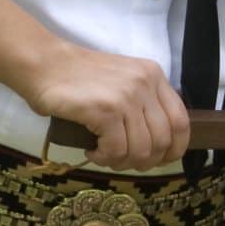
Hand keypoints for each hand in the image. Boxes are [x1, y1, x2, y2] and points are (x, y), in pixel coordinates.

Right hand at [24, 45, 190, 170]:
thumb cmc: (77, 78)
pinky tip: (92, 151)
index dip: (174, 149)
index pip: (181, 121)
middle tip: (121, 160)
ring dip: (122, 162)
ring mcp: (128, 96)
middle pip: (163, 140)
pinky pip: (117, 150)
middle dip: (144, 161)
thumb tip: (157, 146)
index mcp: (154, 76)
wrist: (43, 64)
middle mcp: (146, 83)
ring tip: (104, 155)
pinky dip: (104, 158)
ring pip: (142, 150)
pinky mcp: (106, 110)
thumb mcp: (122, 82)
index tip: (159, 160)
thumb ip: (143, 104)